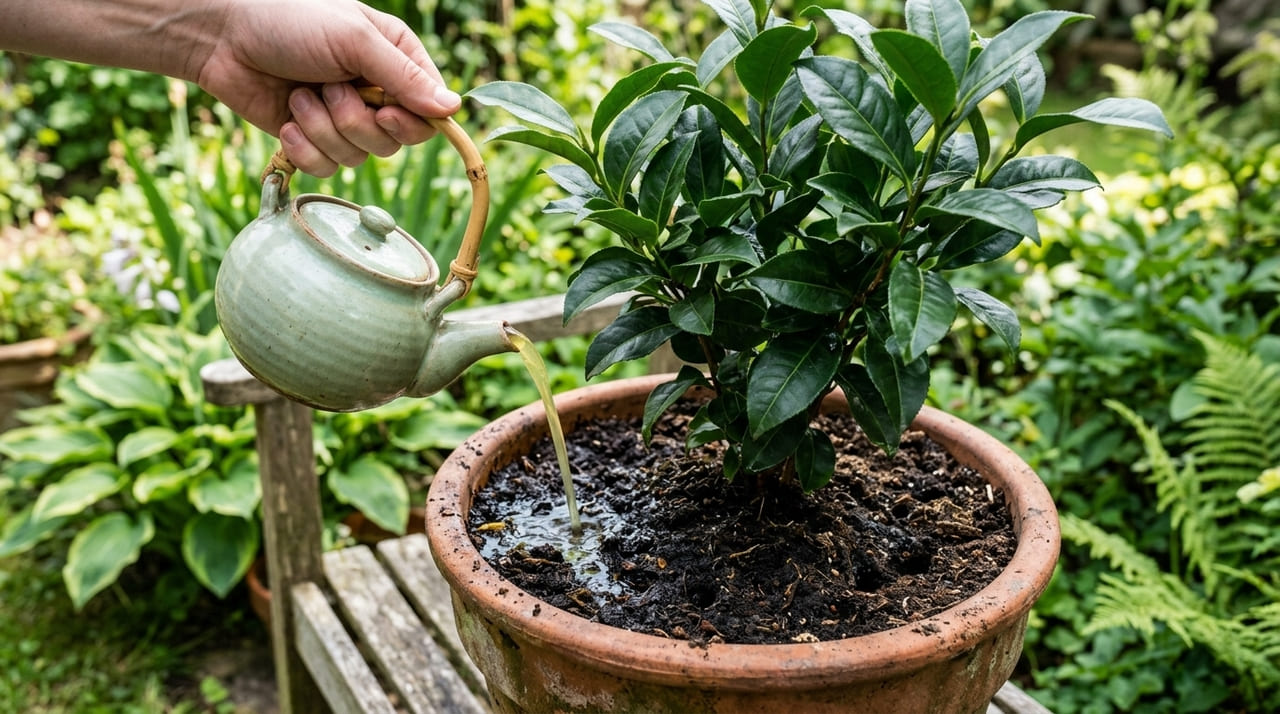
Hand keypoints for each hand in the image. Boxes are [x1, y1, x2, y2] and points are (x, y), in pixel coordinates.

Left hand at [194, 0, 459, 175]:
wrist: (221, 35)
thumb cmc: (288, 20)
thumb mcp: (354, 39)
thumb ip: (404, 76)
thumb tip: (453, 109)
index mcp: (396, 61)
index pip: (428, 113)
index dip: (408, 122)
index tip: (382, 110)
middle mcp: (375, 93)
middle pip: (393, 142)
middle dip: (354, 122)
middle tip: (327, 89)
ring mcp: (343, 118)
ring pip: (358, 158)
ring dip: (322, 129)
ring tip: (299, 95)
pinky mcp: (312, 139)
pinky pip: (326, 168)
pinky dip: (303, 147)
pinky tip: (286, 120)